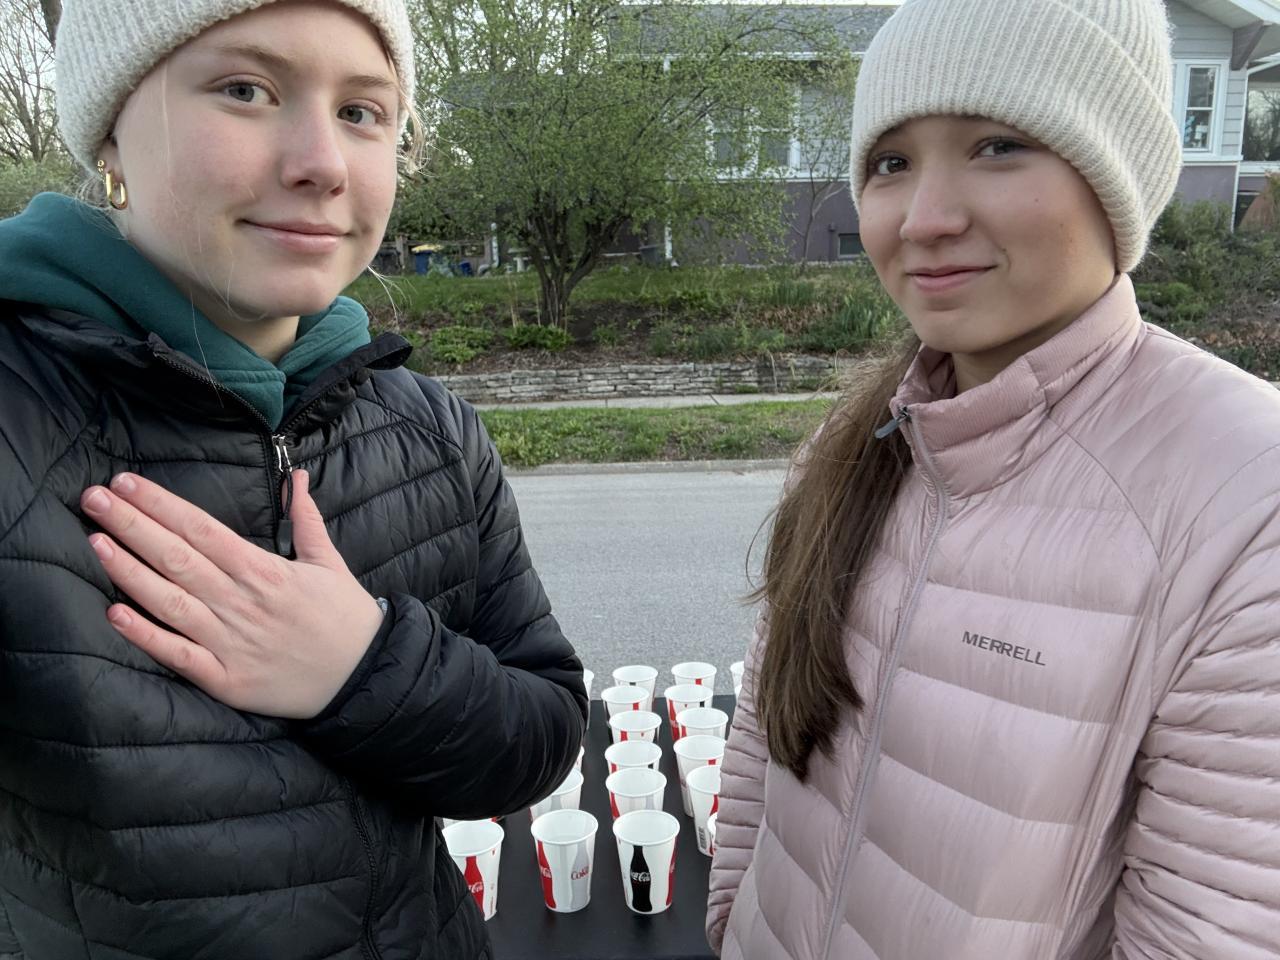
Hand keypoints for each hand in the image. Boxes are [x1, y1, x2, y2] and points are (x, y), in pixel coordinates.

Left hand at [81, 470, 384, 718]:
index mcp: (265, 570)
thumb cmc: (344, 617)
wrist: (364, 676)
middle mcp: (242, 602)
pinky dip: (145, 635)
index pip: (202, 528)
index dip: (161, 504)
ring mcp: (231, 641)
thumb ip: (307, 519)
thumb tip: (298, 477)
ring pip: (169, 601)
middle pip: (177, 557)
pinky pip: (178, 655)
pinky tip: (114, 613)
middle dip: (132, 524)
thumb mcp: (329, 562)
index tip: (127, 483)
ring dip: (128, 571)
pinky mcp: (226, 679)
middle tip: (93, 498)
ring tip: (94, 541)